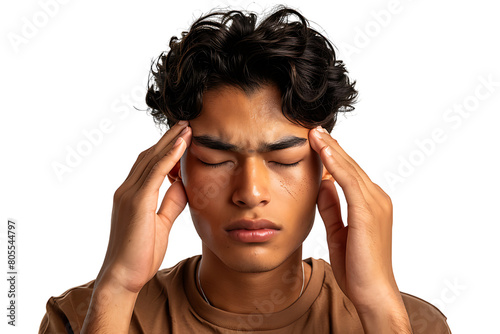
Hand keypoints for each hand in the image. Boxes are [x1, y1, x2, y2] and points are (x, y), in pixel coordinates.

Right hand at [96, 121, 191, 293]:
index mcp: (132, 195)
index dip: (166, 148)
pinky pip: (154, 173)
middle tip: (186, 122)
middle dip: (169, 138)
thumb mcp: (162, 223)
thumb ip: (170, 203)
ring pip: (151, 159)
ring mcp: (129, 194)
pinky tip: (181, 145)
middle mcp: (127, 189)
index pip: (150, 164)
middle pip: (150, 155)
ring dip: (171, 141)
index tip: (182, 136)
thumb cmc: (141, 254)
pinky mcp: (136, 202)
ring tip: (187, 127)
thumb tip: (183, 185)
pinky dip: (168, 157)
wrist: (123, 277)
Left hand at [309, 126, 410, 331]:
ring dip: (331, 150)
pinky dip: (336, 166)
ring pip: (350, 170)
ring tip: (315, 133)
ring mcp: (375, 205)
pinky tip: (323, 153)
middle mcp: (377, 200)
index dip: (333, 156)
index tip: (317, 141)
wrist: (372, 293)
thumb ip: (331, 207)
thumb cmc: (357, 267)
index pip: (349, 173)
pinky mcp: (368, 213)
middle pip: (350, 166)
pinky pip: (349, 183)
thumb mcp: (338, 231)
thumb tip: (321, 185)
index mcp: (371, 204)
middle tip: (315, 129)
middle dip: (331, 147)